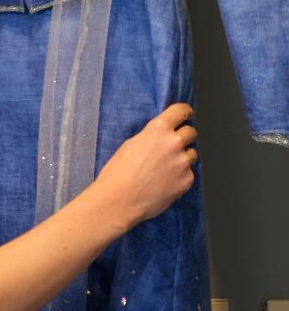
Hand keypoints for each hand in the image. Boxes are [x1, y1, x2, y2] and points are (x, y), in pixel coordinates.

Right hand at [93, 103, 197, 231]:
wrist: (120, 200)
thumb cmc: (118, 173)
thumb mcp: (130, 145)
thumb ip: (150, 138)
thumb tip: (160, 139)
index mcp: (158, 129)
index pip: (181, 111)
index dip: (184, 113)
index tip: (186, 116)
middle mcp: (174, 143)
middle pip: (191, 132)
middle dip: (185, 137)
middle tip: (173, 147)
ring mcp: (182, 162)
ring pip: (192, 154)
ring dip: (183, 158)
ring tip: (166, 169)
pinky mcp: (187, 181)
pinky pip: (189, 174)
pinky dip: (180, 177)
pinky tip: (165, 183)